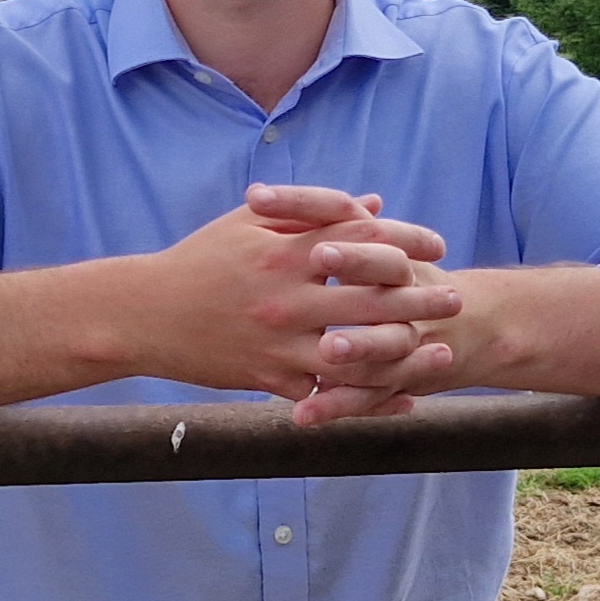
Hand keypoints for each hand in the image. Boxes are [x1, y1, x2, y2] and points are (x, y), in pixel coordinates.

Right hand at [132, 184, 456, 425]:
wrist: (144, 314)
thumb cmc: (199, 260)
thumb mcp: (251, 223)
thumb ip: (313, 211)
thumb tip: (374, 202)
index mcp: (284, 250)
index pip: (360, 239)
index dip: (405, 239)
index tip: (435, 247)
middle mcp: (287, 296)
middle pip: (370, 297)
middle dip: (420, 298)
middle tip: (455, 298)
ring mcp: (280, 341)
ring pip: (356, 352)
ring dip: (404, 352)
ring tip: (439, 350)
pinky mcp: (270, 378)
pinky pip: (328, 392)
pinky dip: (367, 398)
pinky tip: (401, 397)